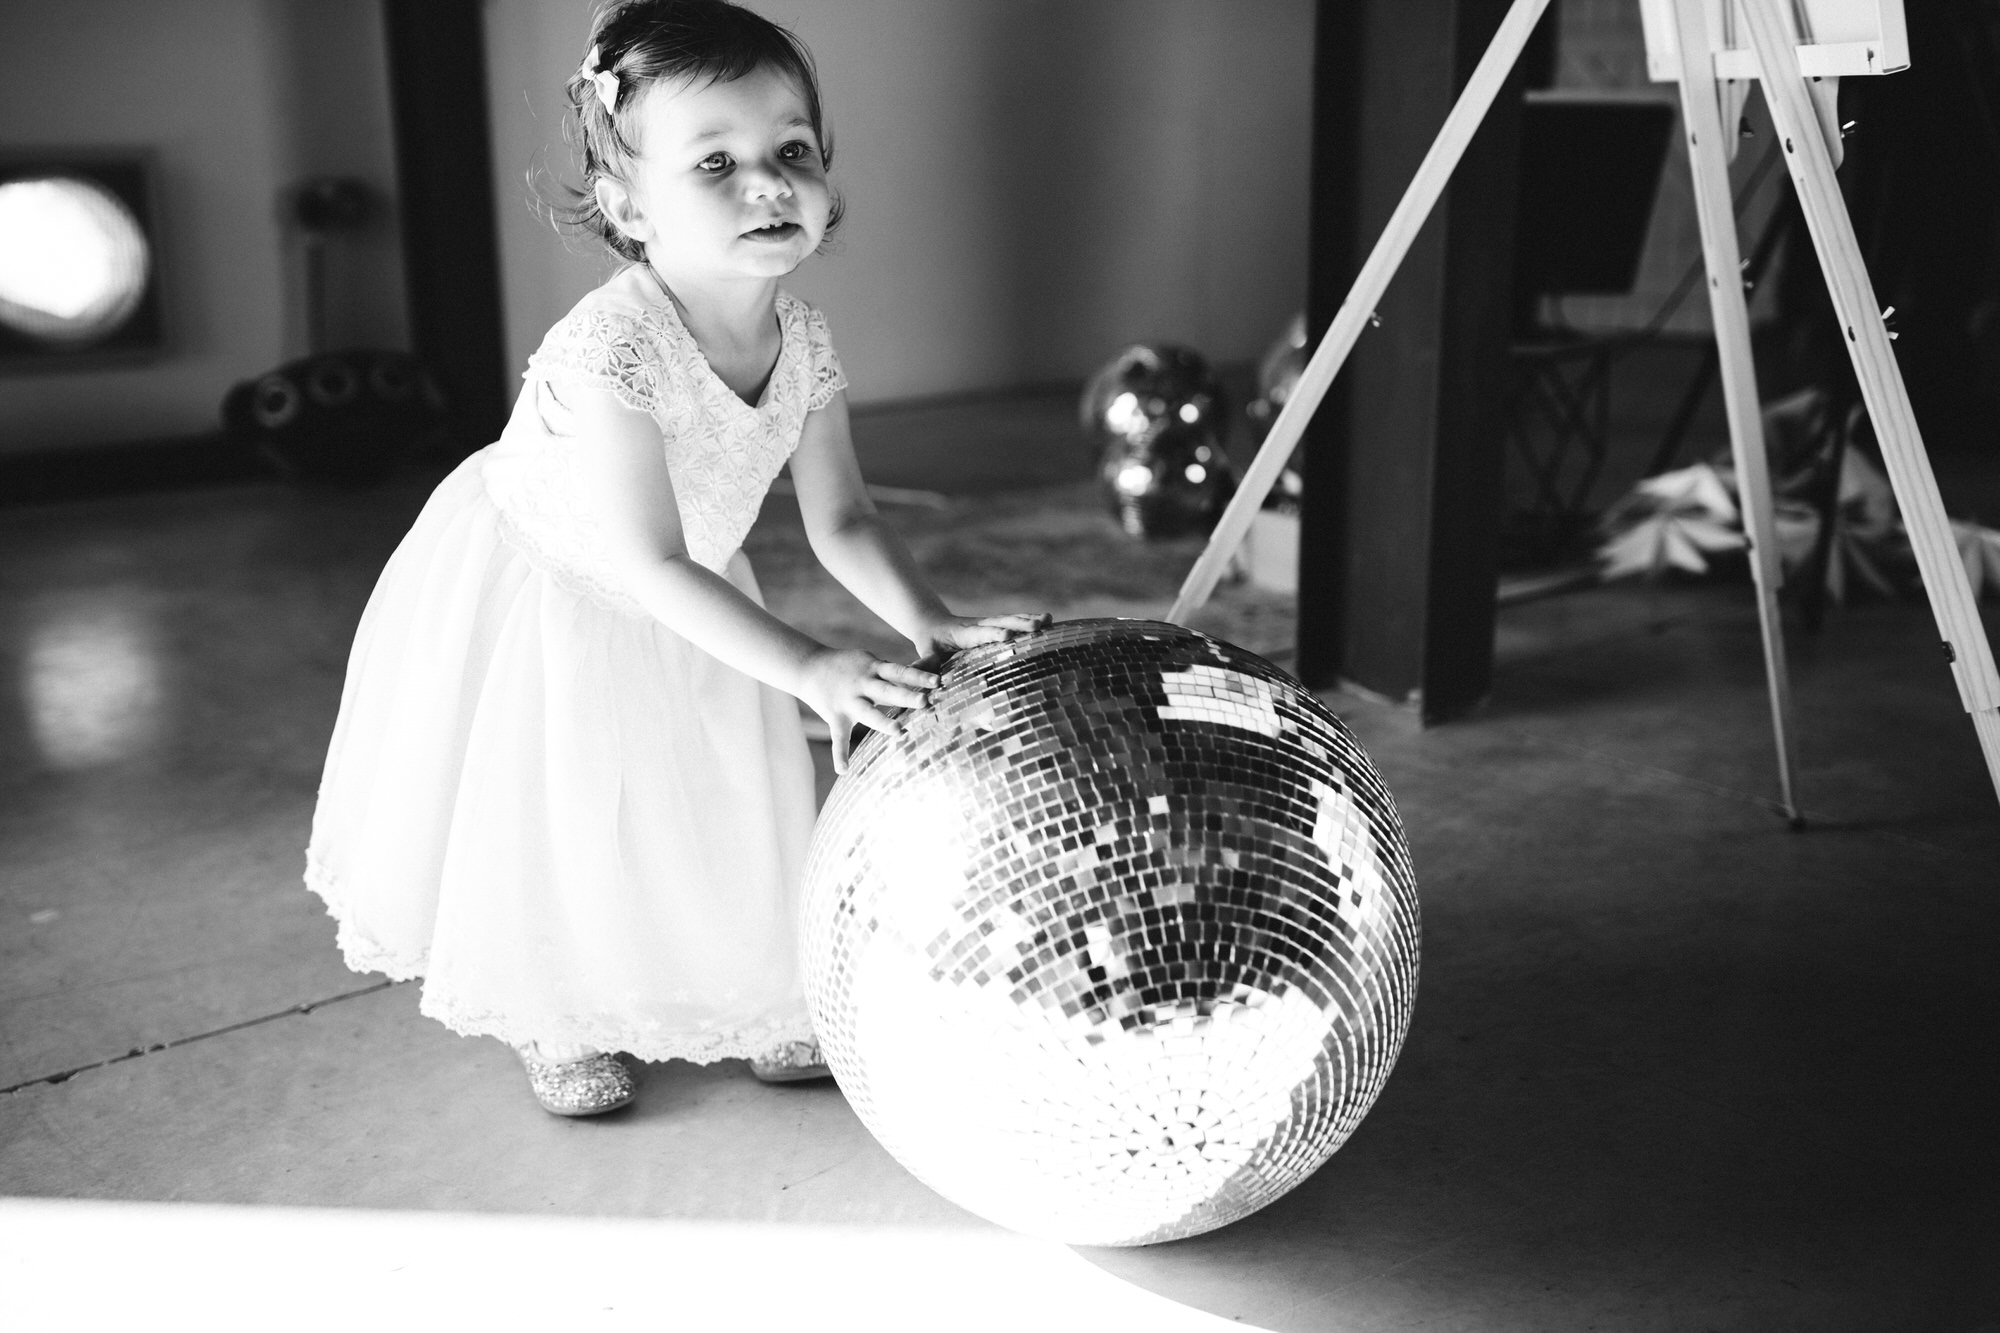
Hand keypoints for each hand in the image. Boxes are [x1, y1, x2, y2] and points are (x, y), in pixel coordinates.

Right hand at [799, 647, 939, 773]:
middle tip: (925, 701)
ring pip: (869, 713)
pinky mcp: (835, 717)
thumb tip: (926, 668)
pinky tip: (844, 770)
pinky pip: (838, 738)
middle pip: (888, 690)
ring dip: (884, 723)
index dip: (918, 676)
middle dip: (906, 696)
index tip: (937, 680)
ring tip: (899, 732)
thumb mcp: (869, 661)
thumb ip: (893, 670)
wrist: (809, 666)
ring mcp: (849, 701)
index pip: (899, 672)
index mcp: (874, 669)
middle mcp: (863, 685)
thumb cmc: (848, 666)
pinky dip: (840, 755)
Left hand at [914, 612, 1051, 660]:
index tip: (1006, 636)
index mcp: (961, 633)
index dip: (992, 634)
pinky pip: (1014, 621)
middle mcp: (978, 625)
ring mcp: (988, 623)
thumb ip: (924, 667)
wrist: (931, 623)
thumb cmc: (928, 644)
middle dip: (1019, 624)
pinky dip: (1031, 620)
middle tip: (1038, 626)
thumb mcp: (924, 654)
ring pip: (1010, 619)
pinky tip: (1049, 620)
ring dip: (1029, 620)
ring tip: (1048, 619)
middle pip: (1000, 622)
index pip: (978, 633)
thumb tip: (922, 684)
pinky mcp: (996, 624)